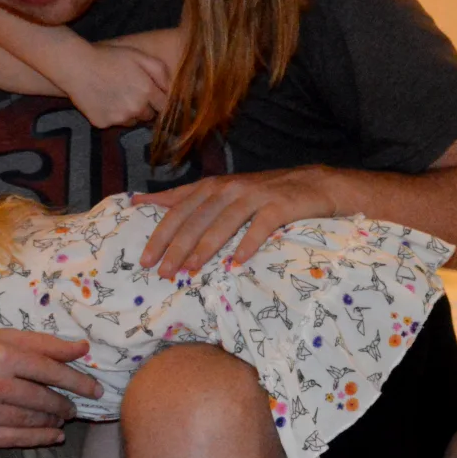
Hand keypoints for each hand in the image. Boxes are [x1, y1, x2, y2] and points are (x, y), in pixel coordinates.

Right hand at [0, 328, 104, 449]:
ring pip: (33, 420)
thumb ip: (42, 342)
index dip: (77, 379)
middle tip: (82, 403)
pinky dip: (40, 438)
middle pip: (44, 397)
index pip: (50, 369)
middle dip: (69, 402)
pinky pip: (17, 439)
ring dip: (56, 419)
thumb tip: (82, 347)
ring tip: (66, 416)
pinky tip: (53, 435)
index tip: (95, 387)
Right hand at [62, 41, 170, 129]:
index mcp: (147, 92)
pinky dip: (112, 115)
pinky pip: (115, 123)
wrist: (77, 66)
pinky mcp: (103, 123)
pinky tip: (104, 100)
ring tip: (117, 95)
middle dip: (145, 107)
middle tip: (131, 91)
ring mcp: (119, 118)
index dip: (159, 101)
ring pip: (133, 121)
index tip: (153, 95)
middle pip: (149, 116)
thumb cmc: (110, 57)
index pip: (164, 107)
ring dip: (130, 113)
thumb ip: (161, 72)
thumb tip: (172, 89)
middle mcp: (136, 109)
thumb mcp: (140, 56)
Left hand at [135, 167, 340, 277]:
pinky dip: (248, 242)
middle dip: (177, 246)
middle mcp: (230, 188)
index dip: (160, 233)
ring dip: (205, 247)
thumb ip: (184, 197)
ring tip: (190, 270)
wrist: (314, 184)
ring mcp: (255, 195)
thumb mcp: (221, 191)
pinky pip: (261, 225)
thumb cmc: (262, 194)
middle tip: (163, 273)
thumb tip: (142, 201)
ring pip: (224, 222)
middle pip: (197, 218)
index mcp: (213, 186)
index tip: (144, 259)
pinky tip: (237, 262)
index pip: (179, 210)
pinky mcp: (280, 205)